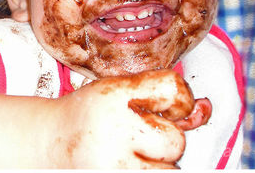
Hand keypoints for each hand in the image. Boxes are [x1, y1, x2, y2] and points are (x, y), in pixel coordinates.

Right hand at [56, 69, 211, 167]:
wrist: (48, 141)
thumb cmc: (90, 114)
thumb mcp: (119, 92)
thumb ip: (162, 97)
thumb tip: (205, 108)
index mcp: (114, 95)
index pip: (174, 90)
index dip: (178, 100)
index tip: (162, 107)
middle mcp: (114, 129)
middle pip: (176, 140)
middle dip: (162, 140)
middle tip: (131, 135)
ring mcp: (114, 164)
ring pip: (171, 170)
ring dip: (158, 164)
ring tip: (128, 154)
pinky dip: (149, 171)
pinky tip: (126, 164)